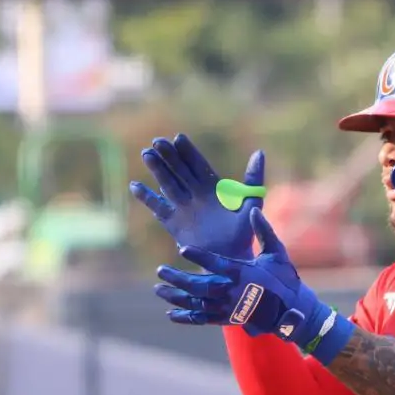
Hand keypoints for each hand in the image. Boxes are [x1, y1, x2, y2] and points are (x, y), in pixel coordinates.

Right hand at [130, 133, 265, 259]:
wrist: (231, 257)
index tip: (178, 137)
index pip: (198, 164)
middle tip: (158, 142)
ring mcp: (183, 207)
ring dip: (158, 170)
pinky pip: (158, 208)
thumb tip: (259, 152)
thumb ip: (253, 178)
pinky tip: (135, 186)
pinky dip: (147, 198)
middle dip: (169, 156)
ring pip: (168, 184)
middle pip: (180, 171)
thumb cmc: (244, 231)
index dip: (188, 151)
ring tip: (147, 154)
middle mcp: (195, 194)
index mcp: (213, 187)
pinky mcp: (173, 223)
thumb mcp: (251, 201)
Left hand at [154, 207, 355, 363]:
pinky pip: (202, 319)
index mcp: (243, 272)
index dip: (198, 256)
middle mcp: (233, 291)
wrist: (292, 310)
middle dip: (178, 278)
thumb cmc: (285, 278)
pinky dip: (186, 317)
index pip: (216, 263)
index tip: (182, 249)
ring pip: (196, 303)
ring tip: (159, 290)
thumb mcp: (277, 252)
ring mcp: (229, 307)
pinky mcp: (228, 319)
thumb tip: (254, 210)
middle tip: (160, 271)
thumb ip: (264, 231)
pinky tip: (171, 313)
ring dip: (176, 297)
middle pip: (199, 285)